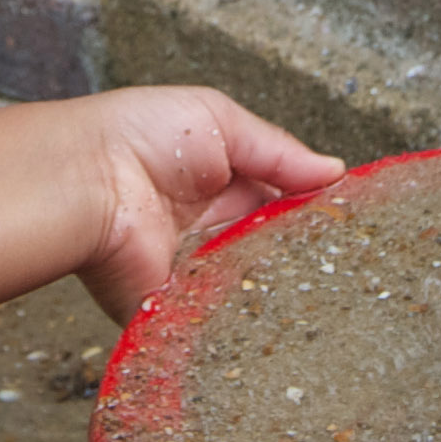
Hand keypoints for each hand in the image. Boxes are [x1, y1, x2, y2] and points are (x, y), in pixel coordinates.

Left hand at [56, 88, 340, 320]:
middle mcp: (211, 229)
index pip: (282, 203)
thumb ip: (279, 150)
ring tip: (322, 279)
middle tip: (343, 251)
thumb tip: (335, 171)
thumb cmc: (139, 135)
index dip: (314, 210)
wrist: (89, 179)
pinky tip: (279, 308)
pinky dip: (246, 316)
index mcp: (221, 182)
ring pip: (256, 288)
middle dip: (304, 249)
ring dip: (281, 282)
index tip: (351, 216)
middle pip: (274, 249)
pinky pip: (221, 322)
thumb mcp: (221, 120)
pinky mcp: (177, 308)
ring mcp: (195, 272)